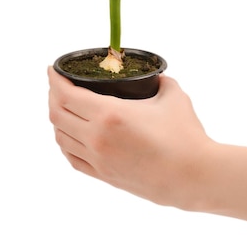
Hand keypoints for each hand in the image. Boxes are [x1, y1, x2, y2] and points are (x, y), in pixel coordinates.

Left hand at [48, 67, 210, 207]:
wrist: (193, 176)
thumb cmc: (185, 136)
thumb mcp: (172, 95)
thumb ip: (160, 81)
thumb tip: (156, 77)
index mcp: (109, 114)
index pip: (66, 95)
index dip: (55, 80)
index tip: (53, 69)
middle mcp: (97, 137)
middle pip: (57, 114)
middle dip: (53, 95)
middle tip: (58, 83)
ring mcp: (98, 160)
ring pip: (61, 137)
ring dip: (57, 118)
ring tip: (64, 106)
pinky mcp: (104, 176)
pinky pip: (72, 158)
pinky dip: (65, 142)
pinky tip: (71, 134)